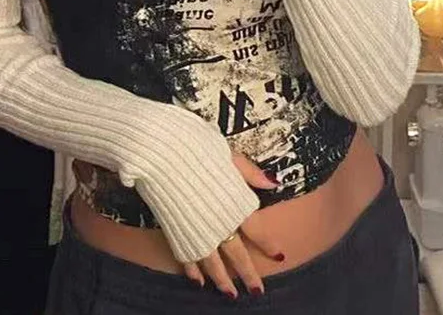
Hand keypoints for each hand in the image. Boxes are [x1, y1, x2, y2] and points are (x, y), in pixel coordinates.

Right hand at [182, 155, 284, 298]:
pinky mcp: (177, 231)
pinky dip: (193, 272)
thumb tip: (272, 184)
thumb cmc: (198, 147)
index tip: (278, 256)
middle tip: (257, 291)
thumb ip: (250, 173)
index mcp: (235, 203)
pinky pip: (187, 258)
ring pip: (213, 263)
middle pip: (237, 254)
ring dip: (223, 280)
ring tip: (231, 294)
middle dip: (248, 274)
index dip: (267, 244)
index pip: (257, 231)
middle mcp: (219, 223)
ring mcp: (197, 230)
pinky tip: (198, 281)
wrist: (163, 151)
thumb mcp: (229, 155)